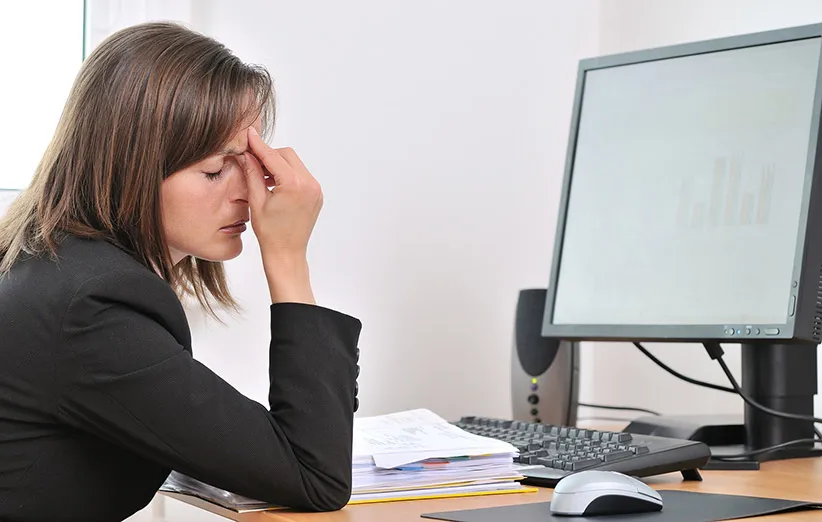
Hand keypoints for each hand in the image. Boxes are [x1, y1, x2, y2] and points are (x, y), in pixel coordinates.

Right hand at [240, 127, 321, 303]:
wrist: (287, 254)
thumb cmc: (269, 233)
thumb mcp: (256, 200)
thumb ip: (252, 173)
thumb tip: (246, 153)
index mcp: (294, 185)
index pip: (273, 156)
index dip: (258, 145)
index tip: (248, 134)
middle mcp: (310, 184)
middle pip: (287, 155)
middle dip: (269, 155)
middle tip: (251, 161)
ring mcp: (316, 189)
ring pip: (295, 163)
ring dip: (278, 164)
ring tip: (261, 176)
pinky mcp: (317, 195)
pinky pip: (301, 175)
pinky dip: (287, 174)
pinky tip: (273, 184)